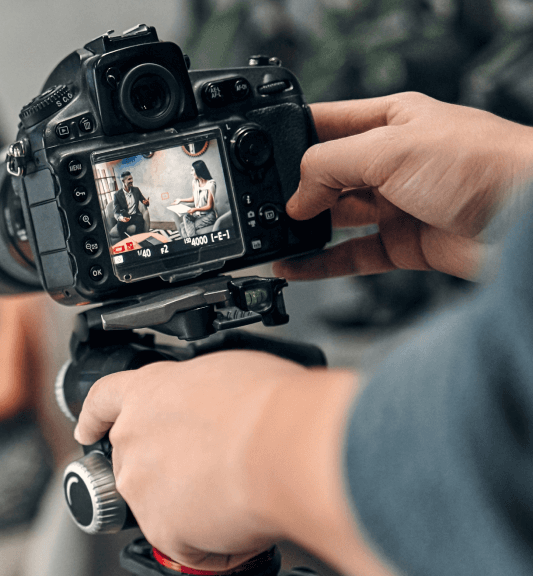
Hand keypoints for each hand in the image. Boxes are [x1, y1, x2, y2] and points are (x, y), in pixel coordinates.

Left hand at [73, 351, 329, 571]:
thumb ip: (199, 395)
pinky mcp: (160, 528)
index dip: (95, 419)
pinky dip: (215, 547)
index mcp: (146, 391)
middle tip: (216, 472)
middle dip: (168, 473)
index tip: (88, 430)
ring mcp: (139, 484)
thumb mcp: (226, 372)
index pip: (103, 403)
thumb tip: (213, 408)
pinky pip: (186, 546)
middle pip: (136, 464)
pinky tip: (242, 525)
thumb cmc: (270, 405)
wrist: (285, 447)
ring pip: (159, 507)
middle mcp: (132, 437)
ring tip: (239, 495)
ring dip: (191, 510)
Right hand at [278, 92, 532, 280]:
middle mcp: (394, 161)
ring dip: (304, 229)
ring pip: (337, 218)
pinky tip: (294, 267)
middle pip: (328, 175)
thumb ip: (329, 165)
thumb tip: (294, 195)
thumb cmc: (484, 165)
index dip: (292, 138)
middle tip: (264, 206)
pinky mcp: (404, 245)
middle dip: (295, 190)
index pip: (328, 124)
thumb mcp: (390, 148)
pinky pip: (351, 256)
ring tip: (272, 238)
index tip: (259, 159)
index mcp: (393, 120)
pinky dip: (320, 264)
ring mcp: (399, 204)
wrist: (529, 219)